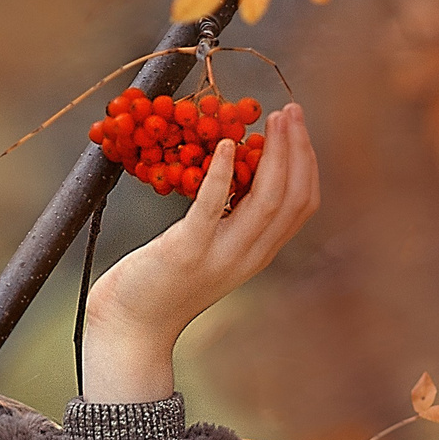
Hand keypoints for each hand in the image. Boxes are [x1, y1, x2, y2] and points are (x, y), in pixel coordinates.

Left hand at [81, 101, 319, 402]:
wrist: (132, 329)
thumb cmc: (163, 285)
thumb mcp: (210, 252)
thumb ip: (229, 222)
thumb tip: (237, 174)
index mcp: (257, 254)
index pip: (302, 205)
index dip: (307, 162)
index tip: (298, 127)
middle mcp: (248, 256)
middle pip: (291, 198)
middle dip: (298, 149)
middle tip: (290, 110)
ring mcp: (220, 256)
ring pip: (267, 201)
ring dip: (274, 154)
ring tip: (270, 120)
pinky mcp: (187, 251)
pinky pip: (213, 207)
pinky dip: (224, 174)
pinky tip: (228, 146)